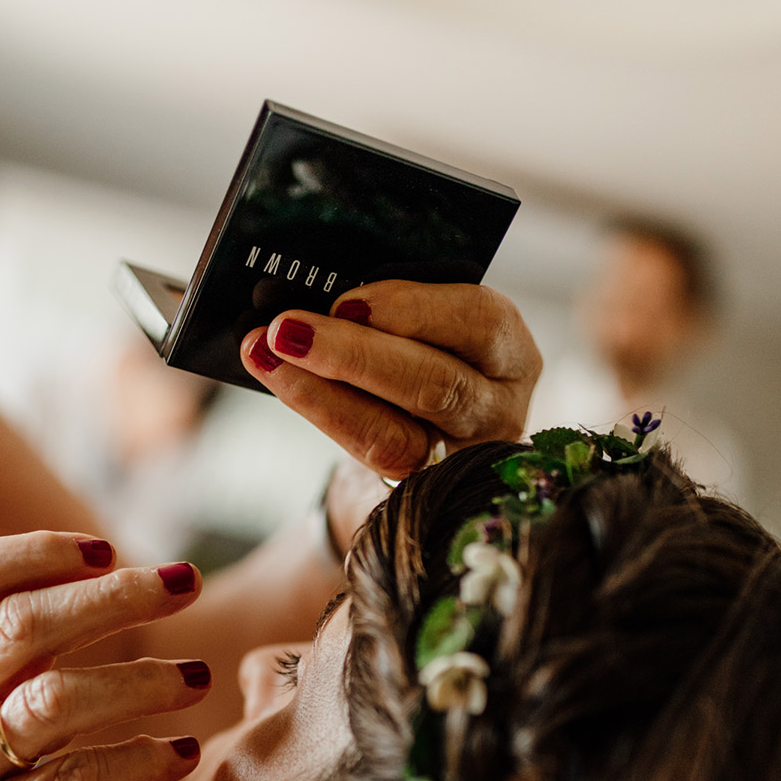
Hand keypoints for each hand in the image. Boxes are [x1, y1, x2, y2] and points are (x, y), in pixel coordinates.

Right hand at [0, 533, 208, 780]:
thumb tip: (86, 612)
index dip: (35, 551)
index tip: (106, 547)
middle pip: (21, 625)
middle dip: (113, 596)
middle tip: (186, 583)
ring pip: (52, 701)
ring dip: (139, 682)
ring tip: (198, 679)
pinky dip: (138, 763)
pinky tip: (182, 757)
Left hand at [241, 281, 541, 481]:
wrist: (415, 444)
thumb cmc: (422, 362)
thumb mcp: (429, 325)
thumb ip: (398, 307)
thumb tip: (327, 288)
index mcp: (511, 351)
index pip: (480, 322)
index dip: (415, 309)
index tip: (348, 299)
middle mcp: (498, 411)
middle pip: (436, 384)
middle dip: (354, 353)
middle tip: (286, 328)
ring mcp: (459, 461)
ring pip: (395, 433)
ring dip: (322, 390)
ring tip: (268, 353)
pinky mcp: (417, 492)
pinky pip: (364, 457)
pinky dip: (320, 413)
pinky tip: (282, 381)